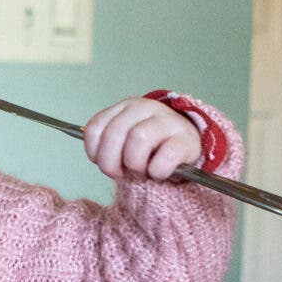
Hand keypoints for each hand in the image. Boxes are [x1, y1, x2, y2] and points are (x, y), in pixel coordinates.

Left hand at [83, 97, 203, 182]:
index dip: (95, 153)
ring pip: (138, 139)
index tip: (106, 163)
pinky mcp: (186, 139)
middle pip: (113, 135)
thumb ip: (109, 145)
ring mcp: (167, 120)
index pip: (94, 129)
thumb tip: (100, 159)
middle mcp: (144, 107)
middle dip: (112, 164)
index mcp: (124, 107)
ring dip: (135, 165)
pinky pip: (164, 157)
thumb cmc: (150, 149)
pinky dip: (157, 171)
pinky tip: (159, 173)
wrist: (187, 147)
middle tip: (123, 174)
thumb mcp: (125, 142)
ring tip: (143, 172)